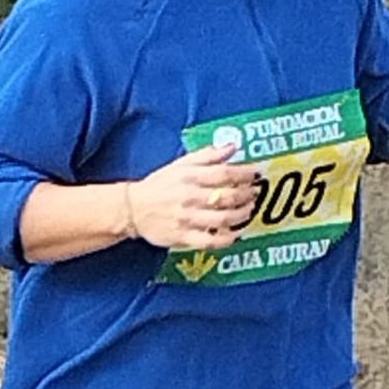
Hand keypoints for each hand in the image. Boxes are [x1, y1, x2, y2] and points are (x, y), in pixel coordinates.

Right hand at [125, 144, 260, 249]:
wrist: (132, 209)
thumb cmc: (159, 185)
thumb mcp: (180, 165)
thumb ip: (207, 156)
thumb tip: (232, 146)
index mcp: (189, 177)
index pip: (224, 174)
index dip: (244, 174)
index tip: (255, 174)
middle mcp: (189, 197)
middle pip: (227, 197)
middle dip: (246, 196)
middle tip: (255, 194)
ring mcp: (187, 219)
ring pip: (223, 219)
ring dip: (241, 215)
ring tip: (249, 211)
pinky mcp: (183, 237)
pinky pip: (210, 241)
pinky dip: (227, 239)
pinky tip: (236, 234)